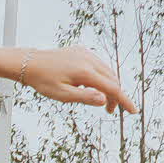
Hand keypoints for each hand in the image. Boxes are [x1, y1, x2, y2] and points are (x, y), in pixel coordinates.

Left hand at [18, 44, 134, 112]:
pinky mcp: (82, 51)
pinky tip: (91, 85)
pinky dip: (101, 76)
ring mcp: (86, 53)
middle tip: (109, 110)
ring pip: (107, 71)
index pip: (112, 88)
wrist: (30, 63)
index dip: (124, 101)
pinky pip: (99, 65)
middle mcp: (89, 59)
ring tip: (99, 99)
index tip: (133, 111)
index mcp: (85, 72)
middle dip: (115, 95)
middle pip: (112, 79)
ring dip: (108, 86)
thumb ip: (84, 97)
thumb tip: (104, 100)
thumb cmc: (43, 81)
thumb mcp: (62, 95)